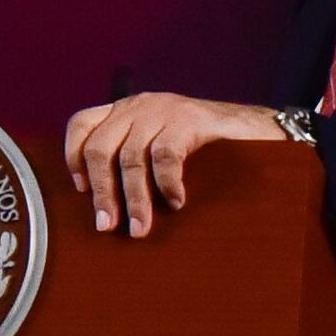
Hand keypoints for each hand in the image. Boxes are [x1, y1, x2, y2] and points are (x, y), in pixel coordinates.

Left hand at [60, 93, 288, 237]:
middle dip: (103, 192)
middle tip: (106, 226)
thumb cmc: (208, 148)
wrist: (262, 128)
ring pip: (131, 158)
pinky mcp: (190, 120)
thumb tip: (107, 207)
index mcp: (127, 110)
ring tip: (140, 230)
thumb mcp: (162, 145)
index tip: (81, 190)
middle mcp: (140, 105)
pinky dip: (167, 184)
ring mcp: (164, 110)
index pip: (82, 123)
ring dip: (135, 200)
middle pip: (100, 148)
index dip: (74, 156)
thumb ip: (135, 160)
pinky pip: (165, 156)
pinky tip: (176, 204)